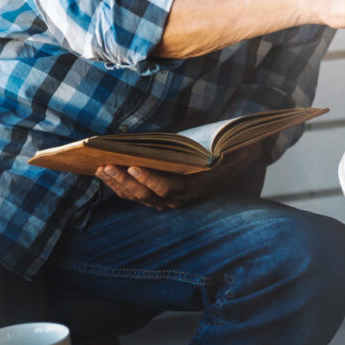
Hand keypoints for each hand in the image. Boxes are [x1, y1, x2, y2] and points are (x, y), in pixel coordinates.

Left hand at [94, 146, 259, 210]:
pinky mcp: (156, 197)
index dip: (150, 180)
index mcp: (194, 188)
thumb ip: (236, 151)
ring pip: (136, 196)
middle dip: (124, 181)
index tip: (134, 167)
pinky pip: (134, 194)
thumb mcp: (236, 153)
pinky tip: (106, 173)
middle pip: (145, 194)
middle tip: (107, 166)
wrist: (230, 169)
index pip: (168, 188)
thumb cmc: (229, 157)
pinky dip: (119, 185)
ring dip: (117, 183)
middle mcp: (178, 199)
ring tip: (101, 169)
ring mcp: (165, 200)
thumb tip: (243, 143)